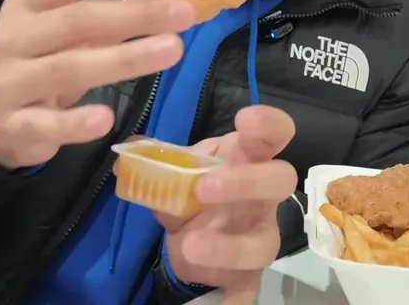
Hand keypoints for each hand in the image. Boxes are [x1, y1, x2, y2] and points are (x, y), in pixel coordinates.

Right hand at [0, 0, 196, 169]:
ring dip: (124, 58)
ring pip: (68, 67)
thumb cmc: (39, 68)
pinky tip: (107, 118)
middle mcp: (13, 37)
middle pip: (77, 19)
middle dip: (135, 16)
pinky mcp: (13, 125)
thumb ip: (112, 14)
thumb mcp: (69, 37)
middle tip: (185, 14)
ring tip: (172, 51)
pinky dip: (77, 122)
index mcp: (27, 4)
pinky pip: (48, 123)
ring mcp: (8, 82)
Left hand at [158, 106, 298, 304]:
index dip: (268, 124)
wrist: (194, 234)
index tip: (245, 121)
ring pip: (263, 242)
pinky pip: (249, 290)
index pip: (275, 132)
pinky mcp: (247, 274)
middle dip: (246, 182)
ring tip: (191, 245)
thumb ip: (157, 159)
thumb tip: (129, 151)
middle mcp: (263, 197)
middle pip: (279, 181)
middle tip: (203, 187)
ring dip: (228, 246)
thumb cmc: (194, 188)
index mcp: (249, 158)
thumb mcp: (175, 169)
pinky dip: (237, 302)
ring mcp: (259, 236)